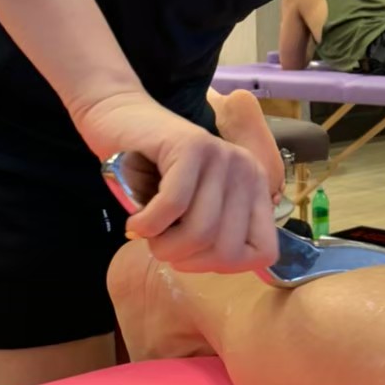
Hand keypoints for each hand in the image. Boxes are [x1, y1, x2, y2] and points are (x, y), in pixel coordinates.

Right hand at [75, 89, 278, 272]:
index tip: (192, 255)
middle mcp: (247, 170)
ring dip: (163, 245)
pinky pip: (172, 207)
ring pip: (200, 231)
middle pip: (227, 249)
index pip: (264, 252)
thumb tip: (219, 265)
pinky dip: (147, 225)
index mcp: (255, 189)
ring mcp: (222, 155)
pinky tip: (135, 221)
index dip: (224, 266)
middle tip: (162, 243)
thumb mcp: (192, 210)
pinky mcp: (191, 145)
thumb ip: (214, 235)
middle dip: (185, 259)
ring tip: (148, 230)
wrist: (120, 119)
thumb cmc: (153, 173)